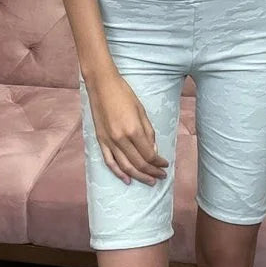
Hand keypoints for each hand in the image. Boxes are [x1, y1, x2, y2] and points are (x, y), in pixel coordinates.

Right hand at [85, 71, 168, 186]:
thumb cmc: (124, 94)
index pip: (148, 154)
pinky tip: (127, 180)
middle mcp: (121, 139)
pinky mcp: (100, 140)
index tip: (165, 164)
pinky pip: (109, 162)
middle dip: (152, 172)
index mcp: (133, 130)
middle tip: (161, 176)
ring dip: (138, 176)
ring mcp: (109, 141)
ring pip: (125, 166)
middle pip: (138, 163)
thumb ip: (148, 132)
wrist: (102, 85)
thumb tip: (153, 150)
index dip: (158, 162)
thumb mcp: (141, 111)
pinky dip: (118, 173)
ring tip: (149, 181)